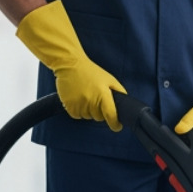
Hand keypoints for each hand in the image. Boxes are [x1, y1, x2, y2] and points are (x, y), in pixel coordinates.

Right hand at [16, 0, 124, 130]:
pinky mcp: (69, 106)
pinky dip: (78, 110)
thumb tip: (124, 105)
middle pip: (99, 117)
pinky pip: (77, 116)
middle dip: (99, 110)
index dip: (115, 124)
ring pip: (87, 117)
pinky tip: (78, 98)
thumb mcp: (110, 79)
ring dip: (88, 110)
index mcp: (103, 95)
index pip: (111, 116)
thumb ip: (119, 92)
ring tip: (86, 95)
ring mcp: (79, 105)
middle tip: (95, 97)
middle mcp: (91, 102)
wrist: (70, 65)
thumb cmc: (90, 71)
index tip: (117, 126)